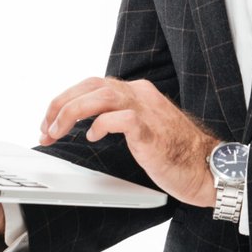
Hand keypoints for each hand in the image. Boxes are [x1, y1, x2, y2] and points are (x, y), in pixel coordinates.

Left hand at [39, 78, 217, 207]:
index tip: (49, 121)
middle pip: (91, 85)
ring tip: (56, 132)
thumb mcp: (141, 128)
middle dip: (61, 104)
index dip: (65, 100)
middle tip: (45, 127)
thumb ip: (119, 118)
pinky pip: (120, 118)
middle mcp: (140, 94)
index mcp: (137, 92)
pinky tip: (92, 137)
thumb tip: (87, 122)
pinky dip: (100, 125)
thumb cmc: (175, 153)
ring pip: (100, 95)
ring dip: (71, 113)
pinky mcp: (151, 130)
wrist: (206, 167)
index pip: (92, 84)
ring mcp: (147, 110)